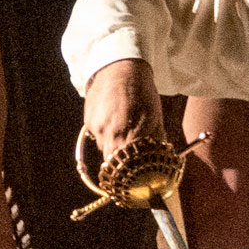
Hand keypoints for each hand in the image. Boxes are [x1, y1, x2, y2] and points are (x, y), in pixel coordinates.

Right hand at [73, 59, 147, 187]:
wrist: (120, 68)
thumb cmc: (143, 93)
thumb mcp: (155, 118)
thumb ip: (155, 142)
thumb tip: (159, 161)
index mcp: (128, 135)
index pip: (125, 169)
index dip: (130, 176)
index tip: (135, 179)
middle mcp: (109, 134)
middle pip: (111, 163)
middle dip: (120, 165)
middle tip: (129, 162)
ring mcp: (96, 127)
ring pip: (104, 148)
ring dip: (113, 146)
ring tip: (124, 132)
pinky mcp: (88, 120)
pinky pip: (97, 136)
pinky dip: (106, 134)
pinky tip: (114, 120)